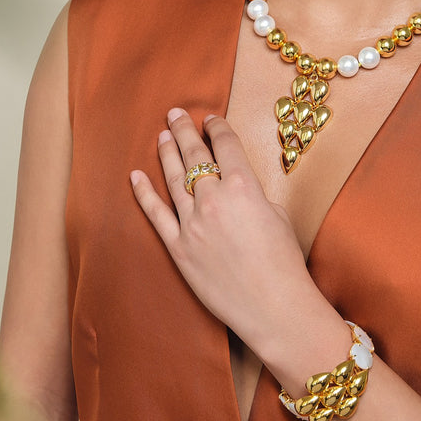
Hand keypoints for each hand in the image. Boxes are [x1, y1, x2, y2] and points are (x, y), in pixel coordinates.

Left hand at [130, 108, 316, 351]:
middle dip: (183, 130)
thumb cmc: (285, 262)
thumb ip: (252, 194)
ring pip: (173, 178)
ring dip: (166, 154)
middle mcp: (214, 199)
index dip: (216, 127)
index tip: (210, 120)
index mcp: (244, 185)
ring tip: (161, 136)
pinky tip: (135, 176)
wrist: (275, 307)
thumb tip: (234, 188)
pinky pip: (156, 214)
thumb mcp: (277, 214)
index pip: (225, 144)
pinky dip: (143, 193)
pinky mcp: (178, 247)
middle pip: (194, 154)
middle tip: (174, 113)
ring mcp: (192, 223)